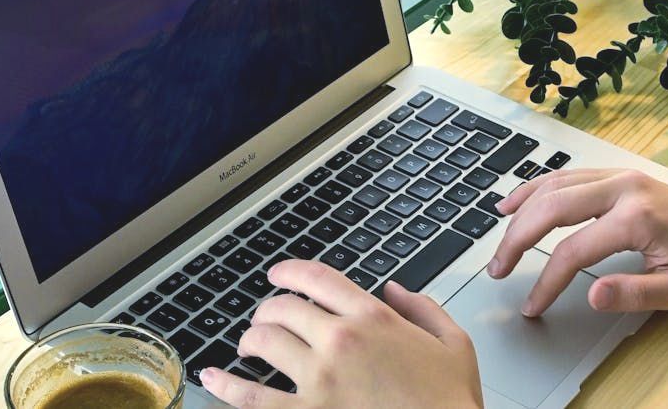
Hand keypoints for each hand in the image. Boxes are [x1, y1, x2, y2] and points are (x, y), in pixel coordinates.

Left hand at [200, 260, 482, 407]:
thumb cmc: (451, 403)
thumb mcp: (454, 343)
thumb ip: (424, 309)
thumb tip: (397, 291)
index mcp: (374, 318)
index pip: (318, 279)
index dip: (291, 271)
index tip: (279, 274)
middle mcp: (340, 342)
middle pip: (284, 308)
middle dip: (269, 309)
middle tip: (266, 317)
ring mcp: (319, 381)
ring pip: (264, 343)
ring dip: (250, 339)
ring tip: (247, 344)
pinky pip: (252, 397)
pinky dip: (226, 385)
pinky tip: (213, 377)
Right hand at [488, 169, 667, 316]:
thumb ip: (634, 293)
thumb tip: (593, 296)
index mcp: (637, 217)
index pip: (573, 251)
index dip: (546, 282)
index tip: (532, 305)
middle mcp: (622, 187)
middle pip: (552, 208)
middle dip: (518, 239)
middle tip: (499, 268)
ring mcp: (617, 175)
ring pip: (554, 185)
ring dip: (520, 210)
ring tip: (498, 237)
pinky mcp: (614, 175)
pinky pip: (566, 176)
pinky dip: (536, 188)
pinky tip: (517, 202)